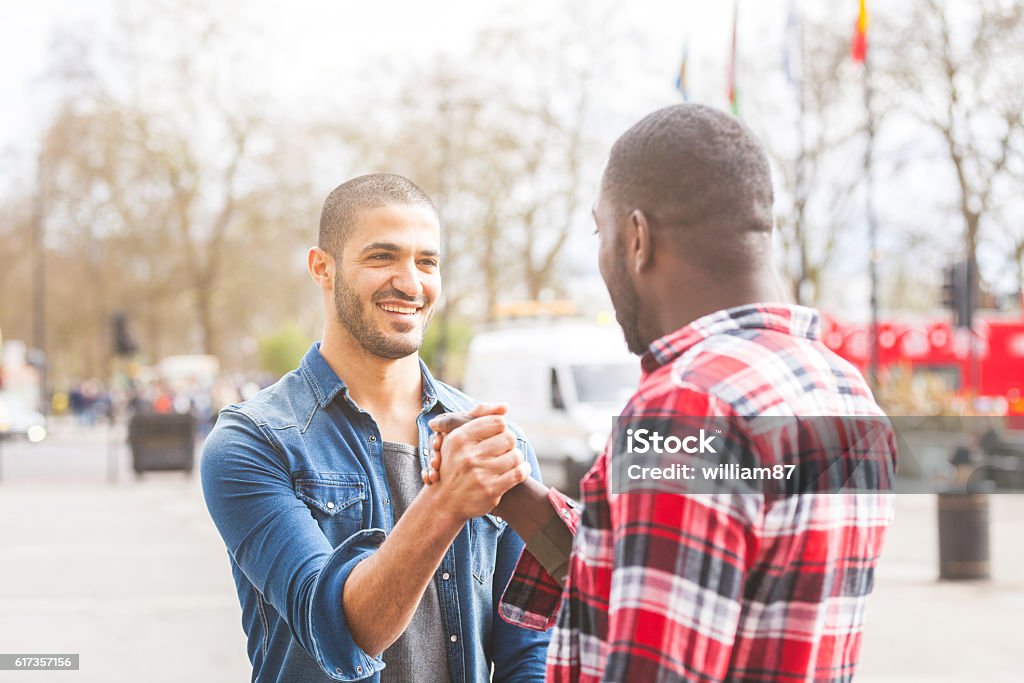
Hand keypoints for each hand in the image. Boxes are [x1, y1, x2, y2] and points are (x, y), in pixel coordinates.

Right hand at [425, 405, 529, 519]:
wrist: (444, 501)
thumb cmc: (454, 463)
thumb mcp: (457, 437)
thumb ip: (479, 416)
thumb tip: (505, 406)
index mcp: (459, 438)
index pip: (497, 422)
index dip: (501, 427)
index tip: (497, 435)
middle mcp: (468, 456)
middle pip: (508, 438)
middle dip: (508, 443)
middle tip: (504, 448)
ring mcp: (479, 474)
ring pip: (515, 456)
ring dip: (516, 458)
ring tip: (510, 460)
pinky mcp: (490, 490)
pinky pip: (518, 474)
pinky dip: (523, 470)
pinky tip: (520, 469)